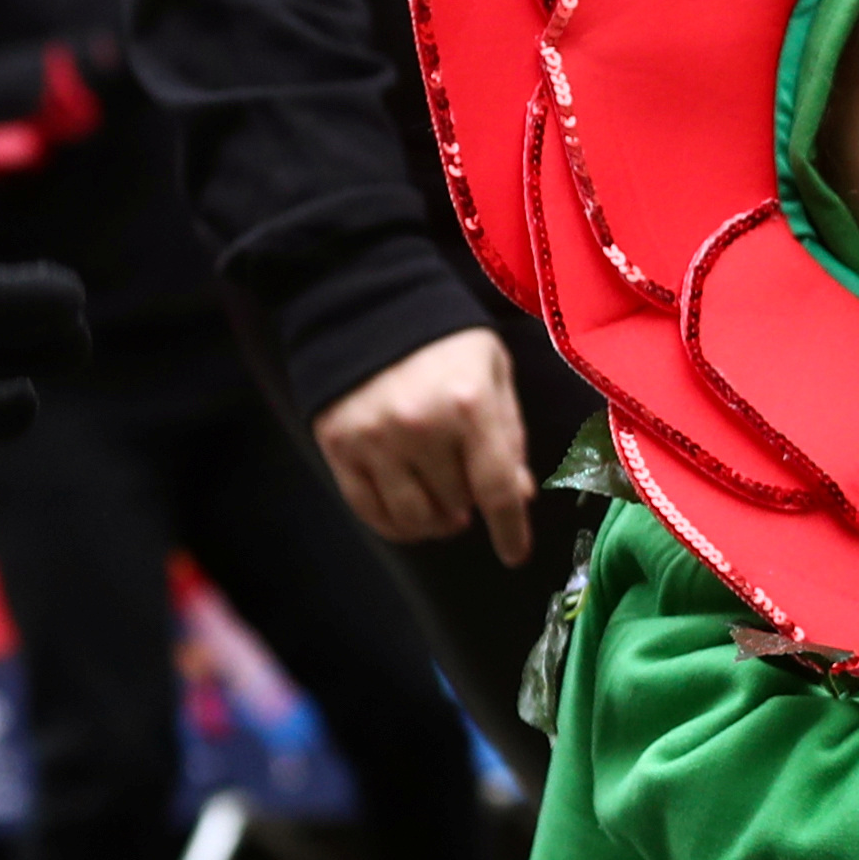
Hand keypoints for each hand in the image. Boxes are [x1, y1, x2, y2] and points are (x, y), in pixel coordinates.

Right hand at [314, 325, 535, 559]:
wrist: (365, 304)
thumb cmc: (443, 340)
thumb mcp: (493, 371)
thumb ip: (508, 433)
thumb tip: (520, 495)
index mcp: (470, 406)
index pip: (496, 489)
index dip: (510, 531)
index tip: (515, 555)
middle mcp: (421, 428)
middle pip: (456, 505)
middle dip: (470, 507)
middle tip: (469, 492)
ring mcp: (374, 439)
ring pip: (412, 517)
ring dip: (434, 524)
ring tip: (443, 511)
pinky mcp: (338, 446)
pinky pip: (368, 509)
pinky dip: (394, 525)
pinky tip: (409, 517)